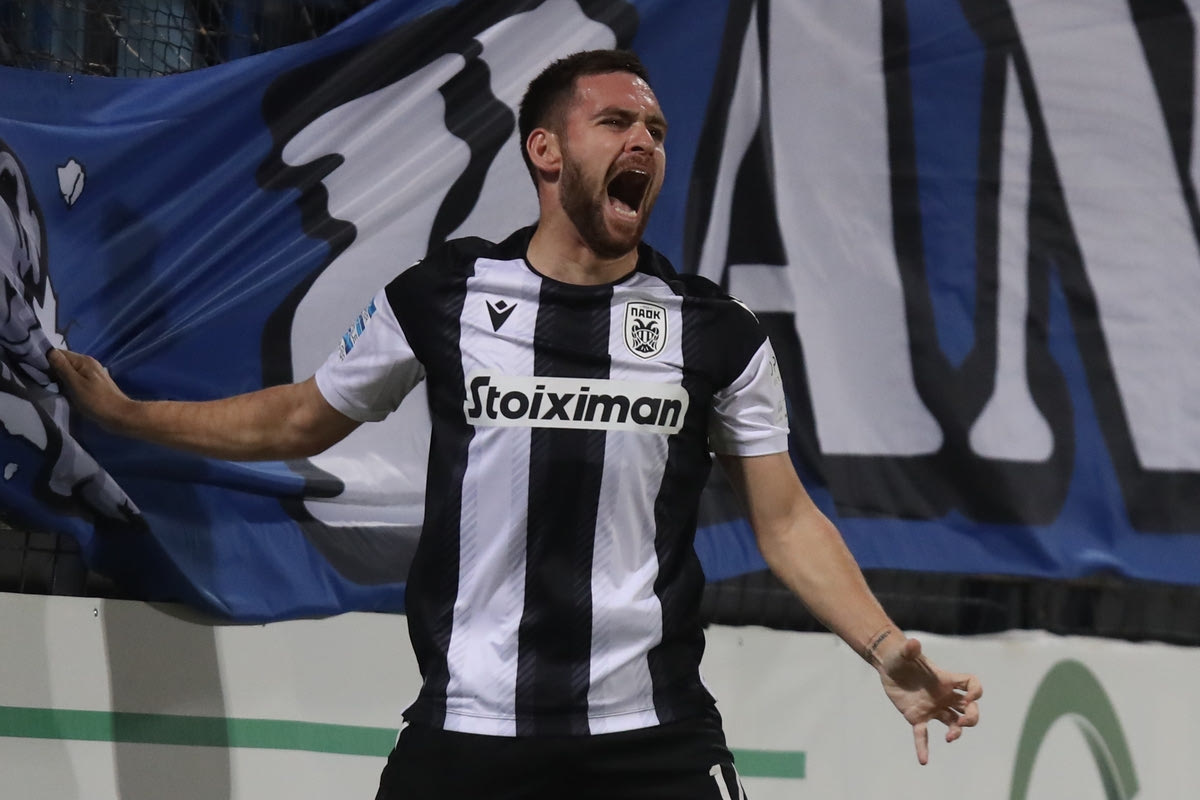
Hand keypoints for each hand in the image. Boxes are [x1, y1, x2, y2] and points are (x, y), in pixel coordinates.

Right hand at [47, 349, 134, 430]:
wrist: (119, 416)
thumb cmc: (96, 401)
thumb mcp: (76, 384)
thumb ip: (62, 368)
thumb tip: (49, 351)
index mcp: (84, 361)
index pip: (59, 353)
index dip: (46, 359)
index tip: (34, 368)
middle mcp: (88, 363)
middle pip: (64, 361)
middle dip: (52, 368)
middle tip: (39, 379)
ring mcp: (92, 373)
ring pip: (69, 371)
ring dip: (59, 376)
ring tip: (48, 384)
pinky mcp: (93, 383)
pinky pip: (75, 378)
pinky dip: (67, 382)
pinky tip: (61, 389)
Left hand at [875, 635, 981, 764]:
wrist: (889, 667)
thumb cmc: (901, 657)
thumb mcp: (904, 652)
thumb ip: (910, 649)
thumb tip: (913, 644)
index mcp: (945, 680)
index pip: (971, 685)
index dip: (976, 692)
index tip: (969, 698)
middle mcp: (943, 696)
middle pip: (969, 709)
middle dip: (972, 718)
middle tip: (961, 722)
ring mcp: (932, 708)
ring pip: (953, 724)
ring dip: (956, 732)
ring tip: (949, 738)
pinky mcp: (917, 717)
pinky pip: (923, 735)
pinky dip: (923, 747)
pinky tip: (923, 761)